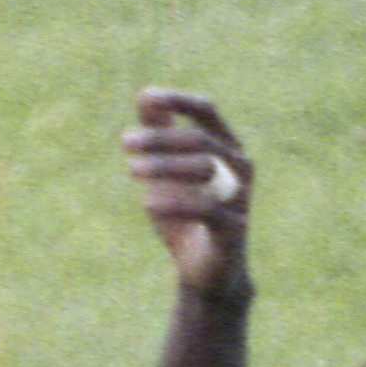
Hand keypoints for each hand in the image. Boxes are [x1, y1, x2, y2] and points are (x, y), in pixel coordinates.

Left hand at [124, 88, 253, 301]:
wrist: (205, 271)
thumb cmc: (186, 214)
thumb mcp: (166, 172)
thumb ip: (160, 134)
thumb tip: (146, 94)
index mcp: (225, 146)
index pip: (206, 110)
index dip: (179, 100)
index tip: (148, 97)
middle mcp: (239, 166)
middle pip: (200, 138)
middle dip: (160, 137)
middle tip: (125, 142)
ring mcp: (240, 197)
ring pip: (205, 167)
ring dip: (164, 165)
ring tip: (132, 169)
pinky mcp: (234, 229)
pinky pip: (207, 208)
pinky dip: (175, 202)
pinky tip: (147, 201)